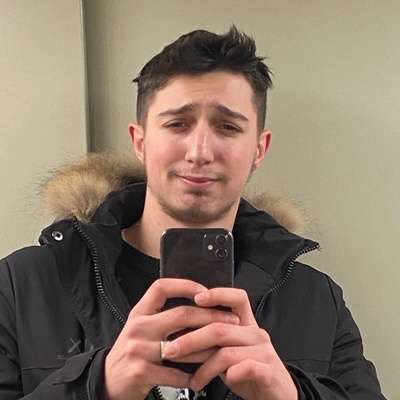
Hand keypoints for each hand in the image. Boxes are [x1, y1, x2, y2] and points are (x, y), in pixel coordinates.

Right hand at [102, 279, 239, 399]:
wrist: (108, 381)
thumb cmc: (131, 351)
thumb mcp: (141, 327)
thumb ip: (161, 315)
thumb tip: (196, 304)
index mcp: (140, 312)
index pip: (161, 287)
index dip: (184, 285)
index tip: (205, 290)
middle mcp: (139, 327)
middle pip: (180, 315)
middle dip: (210, 317)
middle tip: (230, 320)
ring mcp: (139, 349)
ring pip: (183, 345)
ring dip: (208, 348)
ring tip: (224, 348)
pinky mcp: (142, 372)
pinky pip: (175, 373)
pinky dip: (192, 375)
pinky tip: (203, 375)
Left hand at [161, 288, 297, 399]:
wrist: (277, 395)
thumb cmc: (249, 372)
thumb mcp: (228, 352)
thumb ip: (211, 341)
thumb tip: (179, 334)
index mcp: (246, 324)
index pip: (236, 298)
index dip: (217, 294)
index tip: (196, 298)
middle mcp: (255, 333)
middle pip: (220, 328)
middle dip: (191, 339)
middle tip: (172, 349)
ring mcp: (263, 351)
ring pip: (226, 352)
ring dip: (203, 366)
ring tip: (191, 378)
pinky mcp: (268, 371)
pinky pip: (243, 368)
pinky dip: (225, 375)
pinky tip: (216, 383)